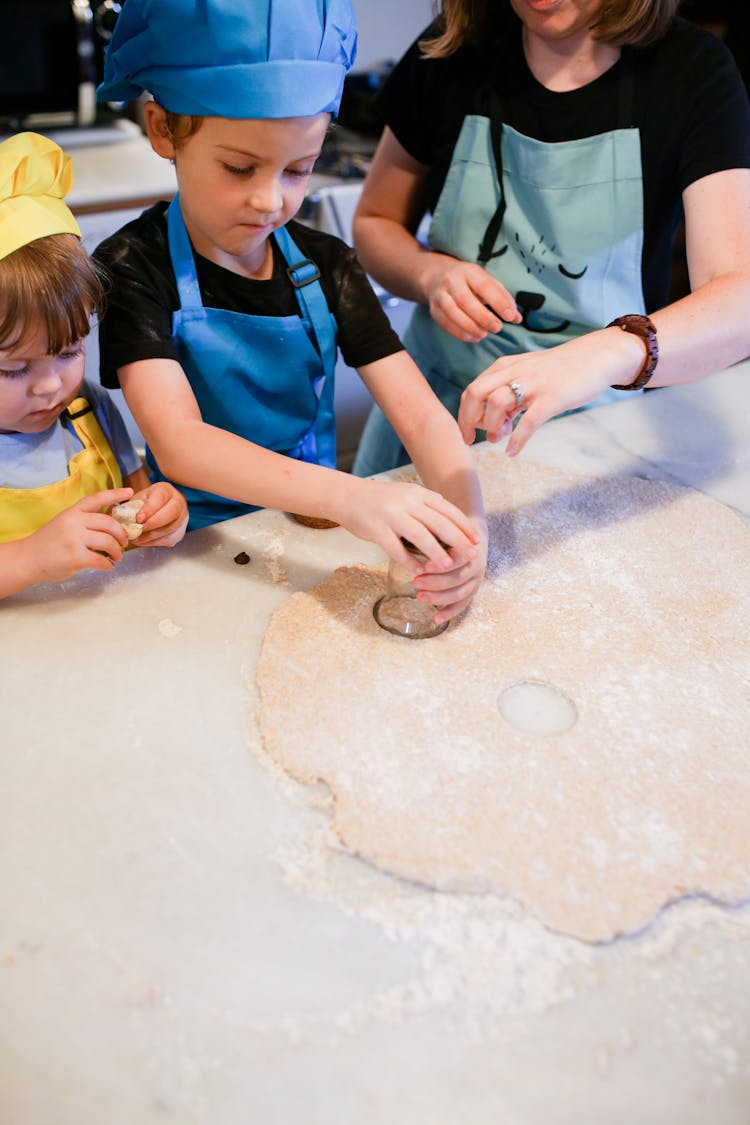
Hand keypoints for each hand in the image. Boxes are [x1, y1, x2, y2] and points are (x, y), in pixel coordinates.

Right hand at [21, 487, 133, 583]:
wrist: (26, 559)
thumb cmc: (48, 543)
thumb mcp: (63, 523)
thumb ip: (83, 521)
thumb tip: (110, 526)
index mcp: (72, 512)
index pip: (97, 498)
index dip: (115, 494)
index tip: (130, 492)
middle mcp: (74, 522)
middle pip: (109, 523)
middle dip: (121, 534)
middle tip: (124, 543)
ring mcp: (75, 540)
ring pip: (108, 542)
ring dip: (117, 551)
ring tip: (116, 557)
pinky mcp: (76, 558)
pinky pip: (101, 560)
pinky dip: (108, 565)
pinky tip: (107, 566)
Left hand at [129, 481, 188, 546]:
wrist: (158, 509)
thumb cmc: (145, 503)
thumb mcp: (137, 500)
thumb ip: (130, 507)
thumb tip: (119, 516)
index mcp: (166, 490)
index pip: (161, 498)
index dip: (150, 509)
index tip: (138, 518)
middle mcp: (178, 502)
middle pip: (170, 513)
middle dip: (153, 523)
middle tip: (138, 529)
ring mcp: (182, 518)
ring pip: (170, 529)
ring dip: (151, 535)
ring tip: (136, 538)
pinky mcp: (179, 532)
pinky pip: (168, 539)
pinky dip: (154, 542)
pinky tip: (142, 541)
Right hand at [338, 478, 481, 573]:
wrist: (347, 496)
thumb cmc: (380, 500)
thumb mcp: (407, 495)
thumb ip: (427, 505)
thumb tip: (452, 520)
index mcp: (418, 494)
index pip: (448, 510)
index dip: (464, 526)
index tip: (476, 540)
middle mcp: (407, 502)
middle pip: (439, 523)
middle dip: (458, 541)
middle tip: (471, 555)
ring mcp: (392, 515)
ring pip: (420, 535)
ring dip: (436, 552)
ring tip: (447, 566)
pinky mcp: (377, 529)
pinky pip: (395, 548)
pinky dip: (408, 561)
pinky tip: (417, 571)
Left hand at [413, 517, 487, 624]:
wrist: (472, 535)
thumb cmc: (451, 531)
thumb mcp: (443, 529)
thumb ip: (431, 535)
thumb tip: (406, 538)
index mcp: (470, 548)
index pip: (458, 559)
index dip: (441, 565)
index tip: (424, 568)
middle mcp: (476, 565)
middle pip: (458, 578)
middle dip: (436, 583)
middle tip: (416, 583)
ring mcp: (476, 579)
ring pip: (460, 593)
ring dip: (439, 597)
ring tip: (420, 597)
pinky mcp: (472, 589)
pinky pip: (462, 604)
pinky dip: (449, 612)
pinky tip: (437, 619)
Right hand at [423, 256, 520, 341]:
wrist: (436, 277)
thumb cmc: (468, 282)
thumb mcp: (486, 282)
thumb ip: (502, 298)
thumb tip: (517, 318)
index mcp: (469, 271)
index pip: (484, 286)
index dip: (498, 302)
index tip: (510, 316)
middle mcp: (452, 281)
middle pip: (465, 300)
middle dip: (483, 317)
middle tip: (497, 328)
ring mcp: (440, 295)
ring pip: (453, 312)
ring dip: (470, 326)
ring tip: (483, 334)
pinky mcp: (434, 309)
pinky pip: (445, 323)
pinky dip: (460, 333)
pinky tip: (472, 337)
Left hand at [458, 327, 640, 455]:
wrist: (597, 356)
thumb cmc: (560, 372)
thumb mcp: (528, 378)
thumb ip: (509, 401)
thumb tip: (492, 433)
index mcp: (506, 366)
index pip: (473, 389)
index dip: (465, 414)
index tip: (469, 433)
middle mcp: (516, 371)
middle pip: (476, 393)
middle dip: (468, 420)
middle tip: (471, 439)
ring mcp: (534, 383)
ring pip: (498, 404)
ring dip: (492, 426)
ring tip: (500, 438)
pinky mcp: (553, 397)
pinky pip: (528, 422)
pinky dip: (517, 440)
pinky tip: (512, 451)